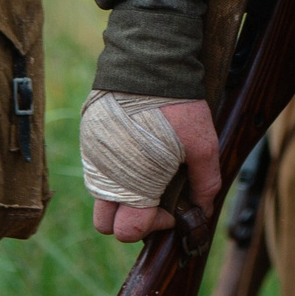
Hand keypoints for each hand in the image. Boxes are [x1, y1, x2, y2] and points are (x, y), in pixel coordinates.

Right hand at [89, 99, 221, 240]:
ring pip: (100, 194)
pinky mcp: (89, 136)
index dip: (154, 226)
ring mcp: (92, 156)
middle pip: (105, 223)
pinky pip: (97, 166)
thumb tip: (203, 209)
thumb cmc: (178, 107)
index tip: (172, 208)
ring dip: (122, 194)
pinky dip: (115, 168)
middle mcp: (105, 176)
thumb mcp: (203, 145)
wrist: (149, 64)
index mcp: (132, 185)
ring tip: (149, 170)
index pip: (129, 231)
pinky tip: (137, 148)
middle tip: (156, 198)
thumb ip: (205, 183)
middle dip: (130, 218)